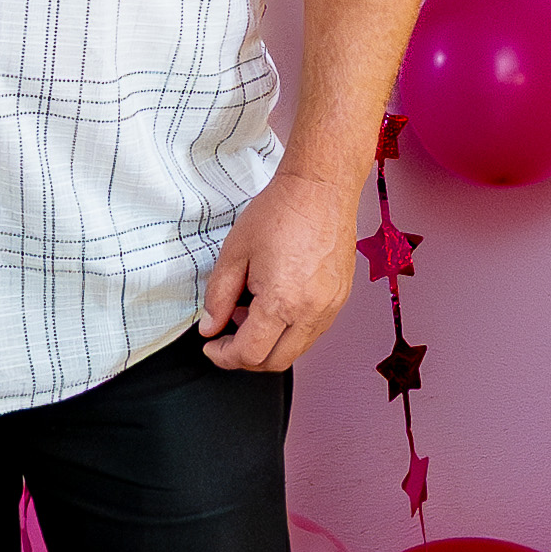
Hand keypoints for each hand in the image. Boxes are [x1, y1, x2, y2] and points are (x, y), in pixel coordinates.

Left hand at [198, 169, 360, 373]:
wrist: (320, 189)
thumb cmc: (280, 212)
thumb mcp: (234, 252)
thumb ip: (218, 296)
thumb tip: (210, 327)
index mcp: (282, 303)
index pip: (250, 353)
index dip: (224, 356)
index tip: (211, 346)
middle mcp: (312, 312)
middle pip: (276, 362)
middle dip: (246, 358)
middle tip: (226, 339)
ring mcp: (331, 308)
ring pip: (297, 350)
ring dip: (269, 345)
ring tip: (249, 314)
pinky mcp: (340, 299)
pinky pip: (312, 331)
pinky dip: (289, 331)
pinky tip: (274, 306)